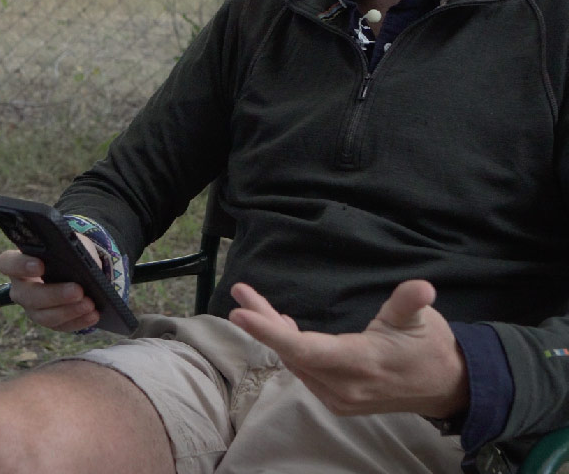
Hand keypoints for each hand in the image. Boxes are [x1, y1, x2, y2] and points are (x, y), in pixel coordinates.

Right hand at [0, 234, 103, 332]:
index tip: (40, 265)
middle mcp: (21, 288)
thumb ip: (68, 246)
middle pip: (29, 296)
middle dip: (55, 294)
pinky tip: (94, 315)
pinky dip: (79, 321)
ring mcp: (33, 308)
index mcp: (18, 263)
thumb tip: (79, 259)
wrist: (74, 268)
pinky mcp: (49, 321)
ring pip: (44, 316)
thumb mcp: (67, 242)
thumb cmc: (66, 251)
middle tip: (78, 290)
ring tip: (90, 304)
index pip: (7, 263)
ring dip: (69, 311)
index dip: (20, 265)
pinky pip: (61, 326)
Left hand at [228, 280, 468, 418]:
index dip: (269, 333)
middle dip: (263, 323)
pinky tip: (283, 328)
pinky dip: (291, 349)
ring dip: (274, 334)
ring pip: (296, 362)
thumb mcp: (420, 319)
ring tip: (254, 303)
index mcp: (361, 363)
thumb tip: (422, 288)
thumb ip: (409, 302)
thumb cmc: (430, 348)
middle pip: (292, 353)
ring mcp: (340, 398)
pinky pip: (305, 372)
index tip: (241, 314)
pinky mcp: (340, 400)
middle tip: (241, 291)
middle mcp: (344, 386)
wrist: (447, 388)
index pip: (305, 350)